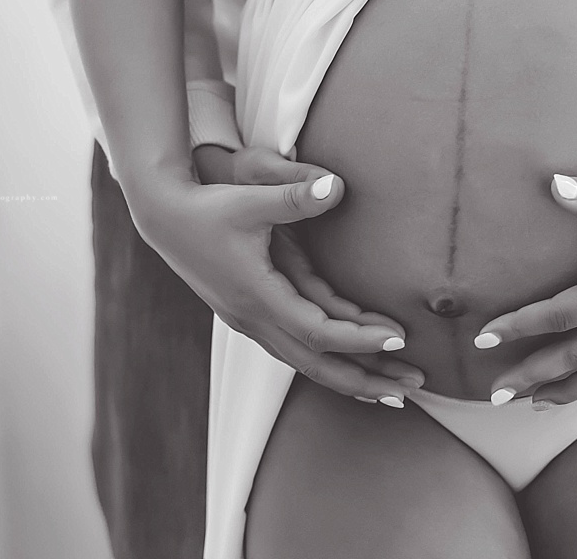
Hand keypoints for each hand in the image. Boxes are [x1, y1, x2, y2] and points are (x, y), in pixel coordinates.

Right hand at [124, 144, 422, 404]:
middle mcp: (255, 318)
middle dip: (366, 379)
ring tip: (392, 390)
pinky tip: (349, 365)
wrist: (163, 216)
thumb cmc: (208, 206)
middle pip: (317, 365)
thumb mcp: (251, 197)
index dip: (361, 338)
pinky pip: (296, 350)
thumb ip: (294, 195)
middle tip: (413, 386)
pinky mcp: (250, 314)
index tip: (400, 337)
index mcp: (259, 296)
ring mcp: (251, 321)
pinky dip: (328, 361)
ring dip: (350, 378)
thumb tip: (336, 185)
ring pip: (306, 363)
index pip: (319, 332)